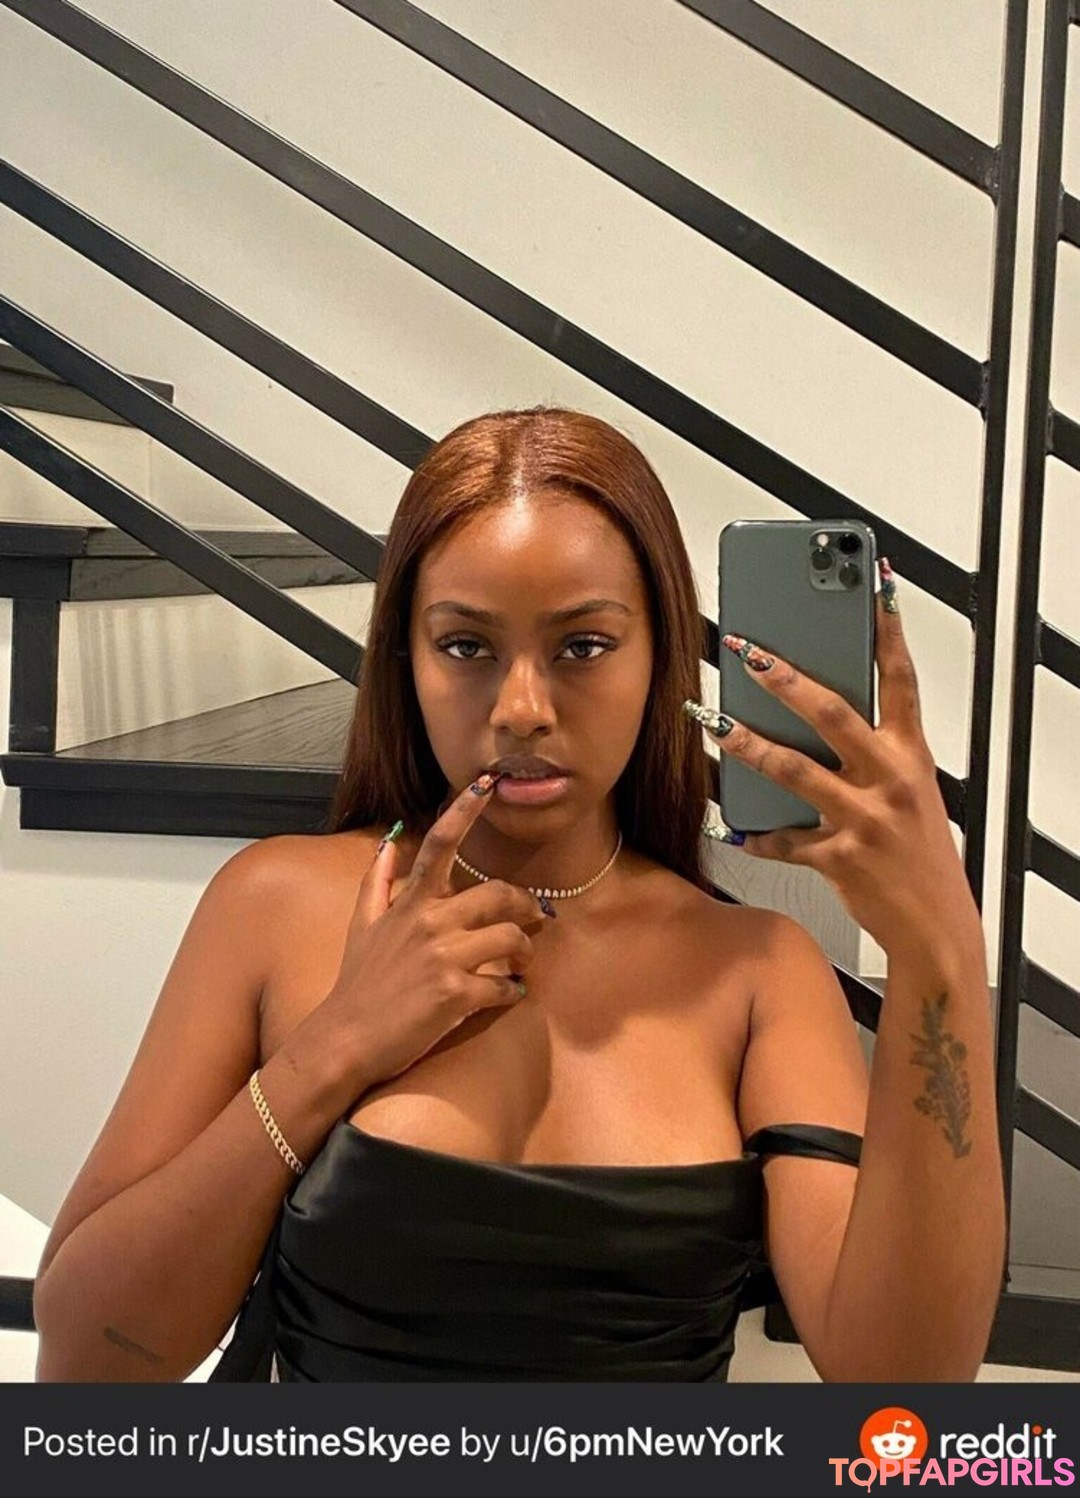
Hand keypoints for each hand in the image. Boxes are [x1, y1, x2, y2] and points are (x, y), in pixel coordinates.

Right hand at [309, 775, 548, 1093]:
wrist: (345, 1039)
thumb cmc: (357, 984)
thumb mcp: (362, 925)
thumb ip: (378, 882)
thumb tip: (388, 841)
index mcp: (411, 902)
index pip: (440, 843)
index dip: (465, 809)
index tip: (487, 782)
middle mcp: (429, 922)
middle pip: (499, 894)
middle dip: (527, 904)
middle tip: (537, 917)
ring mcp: (444, 958)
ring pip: (510, 938)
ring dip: (526, 951)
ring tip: (524, 961)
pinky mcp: (456, 994)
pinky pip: (504, 986)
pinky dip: (513, 991)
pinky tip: (512, 994)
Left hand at [688, 560, 980, 956]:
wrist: (934, 923)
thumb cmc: (915, 849)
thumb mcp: (909, 790)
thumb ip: (872, 750)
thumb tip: (814, 709)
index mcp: (911, 755)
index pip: (900, 680)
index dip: (887, 630)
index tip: (874, 585)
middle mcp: (890, 780)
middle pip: (832, 715)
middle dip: (785, 680)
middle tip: (748, 653)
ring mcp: (864, 819)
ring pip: (793, 770)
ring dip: (747, 744)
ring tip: (714, 723)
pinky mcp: (839, 858)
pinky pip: (782, 839)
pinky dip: (753, 833)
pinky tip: (730, 826)